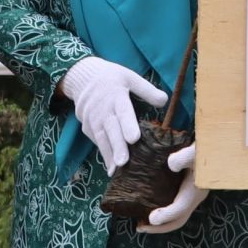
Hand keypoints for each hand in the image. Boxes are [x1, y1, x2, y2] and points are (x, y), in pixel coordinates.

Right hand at [59, 57, 169, 173]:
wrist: (82, 78)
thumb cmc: (111, 78)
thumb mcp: (129, 77)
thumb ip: (147, 90)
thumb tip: (165, 101)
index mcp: (115, 95)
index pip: (123, 111)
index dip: (128, 125)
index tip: (134, 138)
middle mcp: (102, 109)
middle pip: (110, 129)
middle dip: (116, 146)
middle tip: (123, 162)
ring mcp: (92, 120)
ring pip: (101, 139)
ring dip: (109, 155)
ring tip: (116, 171)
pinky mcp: (87, 128)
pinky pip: (97, 142)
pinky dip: (104, 154)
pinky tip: (112, 169)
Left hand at [141, 144, 206, 234]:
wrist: (216, 147)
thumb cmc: (206, 148)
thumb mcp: (195, 151)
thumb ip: (184, 157)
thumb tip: (170, 164)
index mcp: (196, 191)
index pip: (180, 209)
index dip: (166, 216)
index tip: (150, 219)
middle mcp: (194, 197)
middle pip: (178, 220)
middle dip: (159, 227)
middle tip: (140, 227)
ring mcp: (192, 195)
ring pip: (177, 216)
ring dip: (160, 222)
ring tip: (141, 221)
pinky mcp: (188, 190)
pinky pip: (176, 207)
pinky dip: (163, 212)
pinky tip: (149, 205)